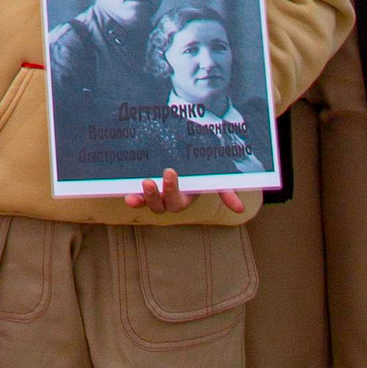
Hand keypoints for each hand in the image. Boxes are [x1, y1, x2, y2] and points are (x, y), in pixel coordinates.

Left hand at [131, 164, 248, 216]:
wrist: (193, 157)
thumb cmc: (205, 169)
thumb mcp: (217, 178)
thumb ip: (226, 191)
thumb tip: (240, 210)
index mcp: (186, 197)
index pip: (178, 201)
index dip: (171, 190)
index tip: (170, 172)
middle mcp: (170, 199)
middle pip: (161, 206)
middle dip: (154, 196)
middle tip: (148, 182)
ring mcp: (158, 194)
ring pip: (149, 203)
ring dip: (141, 199)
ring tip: (136, 189)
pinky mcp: (148, 188)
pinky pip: (138, 195)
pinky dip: (133, 197)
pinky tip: (126, 194)